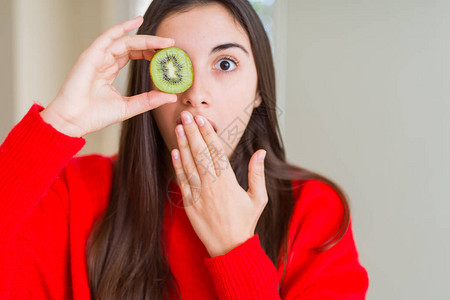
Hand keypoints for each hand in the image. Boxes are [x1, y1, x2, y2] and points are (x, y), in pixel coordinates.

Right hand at [40, 16, 176, 136]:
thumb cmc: (94, 116)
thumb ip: (149, 100)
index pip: (133, 55)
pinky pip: (108, 36)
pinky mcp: (90, 55)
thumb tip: (171, 96)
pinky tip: (137, 22)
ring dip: (146, 39)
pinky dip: (122, 28)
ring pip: (125, 41)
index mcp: (109, 70)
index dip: (150, 52)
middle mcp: (104, 61)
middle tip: (171, 44)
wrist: (74, 122)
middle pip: (131, 46)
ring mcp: (97, 57)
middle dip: (152, 43)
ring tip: (165, 41)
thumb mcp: (129, 107)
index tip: (167, 55)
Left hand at [170, 110, 267, 256]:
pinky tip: (174, 152)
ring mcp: (198, 193)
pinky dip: (177, 165)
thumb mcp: (258, 198)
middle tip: (185, 115)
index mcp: (228, 181)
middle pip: (199, 152)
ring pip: (188, 163)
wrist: (229, 247)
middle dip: (192, 132)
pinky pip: (182, 180)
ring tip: (178, 127)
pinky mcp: (189, 203)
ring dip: (183, 144)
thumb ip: (257, 173)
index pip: (216, 151)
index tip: (202, 119)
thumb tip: (260, 152)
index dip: (207, 133)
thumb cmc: (245, 222)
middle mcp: (211, 184)